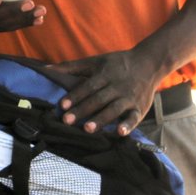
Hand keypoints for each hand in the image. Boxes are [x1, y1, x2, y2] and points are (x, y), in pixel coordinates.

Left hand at [51, 48, 166, 135]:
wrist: (149, 63)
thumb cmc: (118, 63)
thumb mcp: (96, 61)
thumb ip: (71, 66)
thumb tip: (46, 68)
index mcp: (105, 74)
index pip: (88, 86)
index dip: (75, 96)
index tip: (62, 105)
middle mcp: (117, 86)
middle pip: (98, 99)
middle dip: (83, 110)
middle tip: (67, 121)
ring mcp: (129, 98)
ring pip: (114, 109)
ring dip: (101, 119)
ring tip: (87, 129)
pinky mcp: (140, 107)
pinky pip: (134, 117)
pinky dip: (128, 125)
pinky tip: (120, 133)